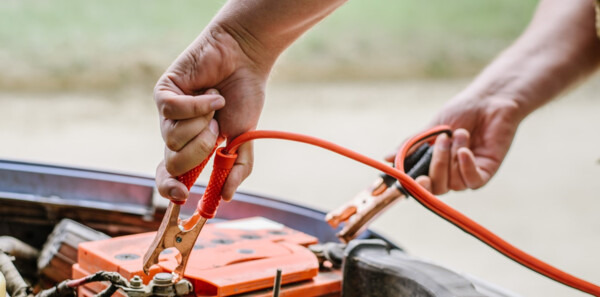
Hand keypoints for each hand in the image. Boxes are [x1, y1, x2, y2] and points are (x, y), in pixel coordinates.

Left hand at [155, 25, 267, 202]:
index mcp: (193, 147)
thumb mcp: (244, 138)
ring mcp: (168, 113)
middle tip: (216, 129)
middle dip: (200, 149)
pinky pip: (172, 110)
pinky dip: (197, 105)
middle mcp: (177, 132)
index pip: (170, 175)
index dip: (171, 188)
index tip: (184, 195)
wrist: (245, 60)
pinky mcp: (164, 92)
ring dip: (201, 123)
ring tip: (215, 104)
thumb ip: (237, 168)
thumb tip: (225, 197)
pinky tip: (212, 94)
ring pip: (171, 137)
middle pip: (173, 162)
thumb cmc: (244, 96)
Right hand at [390, 96, 522, 194]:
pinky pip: (472, 181)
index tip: (417, 178)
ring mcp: (468, 174)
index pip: (422, 185)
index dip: (418, 186)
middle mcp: (450, 173)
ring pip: (454, 183)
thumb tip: (387, 158)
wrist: (488, 100)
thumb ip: (411, 146)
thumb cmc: (460, 112)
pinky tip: (465, 150)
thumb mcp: (430, 129)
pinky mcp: (486, 171)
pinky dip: (466, 167)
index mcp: (433, 165)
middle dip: (437, 164)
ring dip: (454, 157)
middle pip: (437, 187)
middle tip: (442, 139)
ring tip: (460, 133)